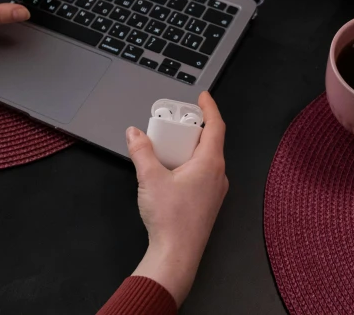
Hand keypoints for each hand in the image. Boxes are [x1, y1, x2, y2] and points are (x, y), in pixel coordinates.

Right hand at [127, 91, 227, 306]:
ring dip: (191, 148)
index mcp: (210, 163)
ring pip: (206, 160)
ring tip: (170, 145)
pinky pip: (203, 175)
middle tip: (177, 121)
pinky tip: (172, 171)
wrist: (176, 256)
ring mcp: (215, 191)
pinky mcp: (208, 204)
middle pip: (211, 142)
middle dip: (194, 128)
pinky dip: (190, 164)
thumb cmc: (170, 219)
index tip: (202, 97)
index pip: (216, 126)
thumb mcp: (150, 178)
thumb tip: (135, 133)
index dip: (209, 108)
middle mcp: (218, 175)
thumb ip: (141, 151)